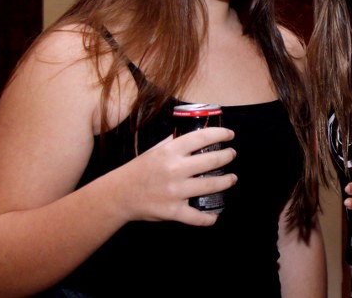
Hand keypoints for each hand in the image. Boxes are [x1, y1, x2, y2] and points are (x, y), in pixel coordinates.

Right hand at [112, 127, 236, 225]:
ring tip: (232, 178)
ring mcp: (175, 191)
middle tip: (232, 155)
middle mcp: (175, 169)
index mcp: (170, 151)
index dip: (221, 134)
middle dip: (227, 156)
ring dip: (226, 181)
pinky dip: (208, 218)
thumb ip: (174, 141)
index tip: (230, 135)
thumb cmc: (140, 169)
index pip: (202, 137)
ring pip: (211, 186)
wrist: (119, 195)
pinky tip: (215, 215)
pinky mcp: (173, 211)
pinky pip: (196, 217)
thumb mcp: (155, 150)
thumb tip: (195, 133)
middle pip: (212, 160)